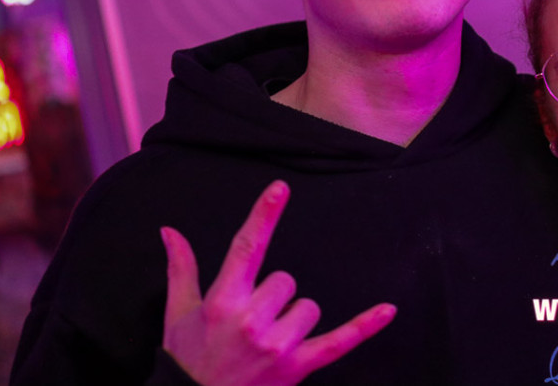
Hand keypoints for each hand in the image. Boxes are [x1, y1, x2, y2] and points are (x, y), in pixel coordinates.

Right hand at [159, 180, 396, 385]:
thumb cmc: (188, 361)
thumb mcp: (177, 315)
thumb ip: (181, 269)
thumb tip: (169, 230)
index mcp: (222, 302)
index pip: (247, 248)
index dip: (264, 215)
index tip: (280, 188)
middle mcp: (252, 321)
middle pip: (286, 280)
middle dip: (272, 296)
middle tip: (250, 323)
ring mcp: (278, 346)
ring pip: (308, 306)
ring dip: (293, 319)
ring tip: (267, 343)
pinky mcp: (299, 368)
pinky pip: (339, 342)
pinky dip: (364, 326)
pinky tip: (388, 310)